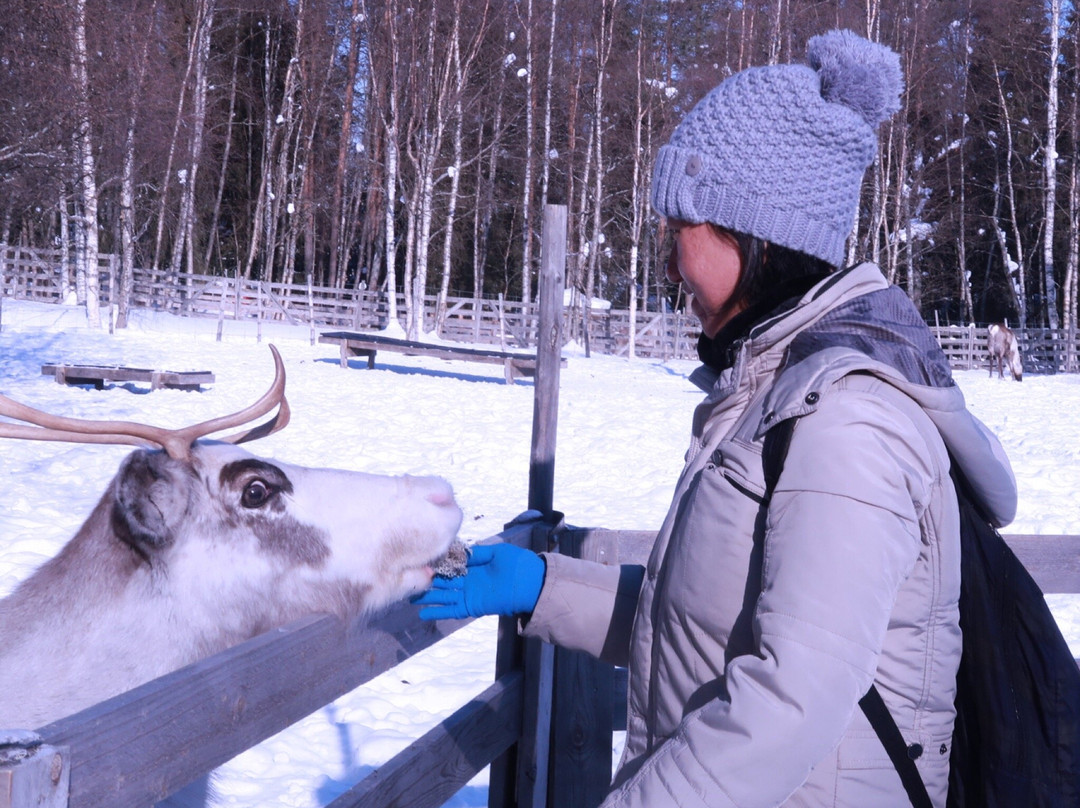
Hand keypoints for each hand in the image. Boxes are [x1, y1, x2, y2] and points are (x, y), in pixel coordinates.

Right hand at [412, 543, 545, 619]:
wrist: (531, 583)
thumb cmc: (517, 564)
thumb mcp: (495, 552)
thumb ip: (476, 553)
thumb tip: (457, 551)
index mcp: (473, 567)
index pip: (450, 566)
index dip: (436, 565)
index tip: (419, 563)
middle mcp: (468, 581)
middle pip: (443, 582)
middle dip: (427, 582)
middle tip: (407, 581)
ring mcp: (469, 594)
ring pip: (443, 596)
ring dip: (428, 598)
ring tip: (409, 597)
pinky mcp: (472, 606)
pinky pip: (452, 610)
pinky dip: (438, 612)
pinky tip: (423, 613)